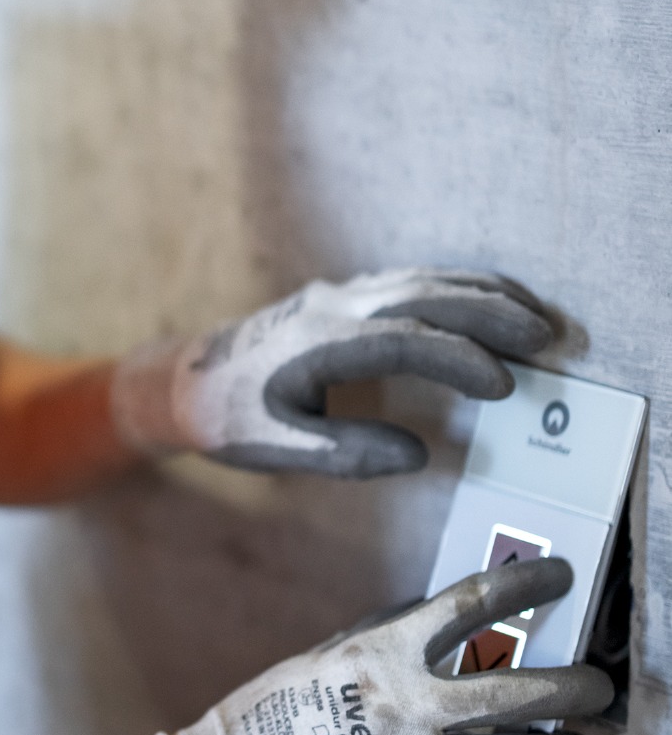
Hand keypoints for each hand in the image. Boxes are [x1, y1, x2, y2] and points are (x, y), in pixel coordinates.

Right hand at [94, 557, 610, 734]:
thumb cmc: (271, 714)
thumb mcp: (328, 656)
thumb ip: (390, 638)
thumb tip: (448, 622)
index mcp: (384, 651)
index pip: (476, 603)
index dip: (530, 583)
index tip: (561, 576)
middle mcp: (413, 705)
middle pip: (525, 689)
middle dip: (577, 687)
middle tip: (596, 685)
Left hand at [110, 267, 551, 475]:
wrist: (188, 379)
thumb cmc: (229, 417)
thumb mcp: (277, 447)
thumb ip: (346, 453)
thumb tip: (418, 453)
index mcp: (318, 341)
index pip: (404, 339)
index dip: (458, 359)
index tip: (502, 384)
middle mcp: (333, 306)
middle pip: (425, 295)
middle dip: (490, 313)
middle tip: (546, 337)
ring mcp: (339, 295)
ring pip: (422, 281)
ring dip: (482, 295)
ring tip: (535, 317)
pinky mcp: (345, 298)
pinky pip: (411, 283)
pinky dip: (457, 290)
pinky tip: (489, 305)